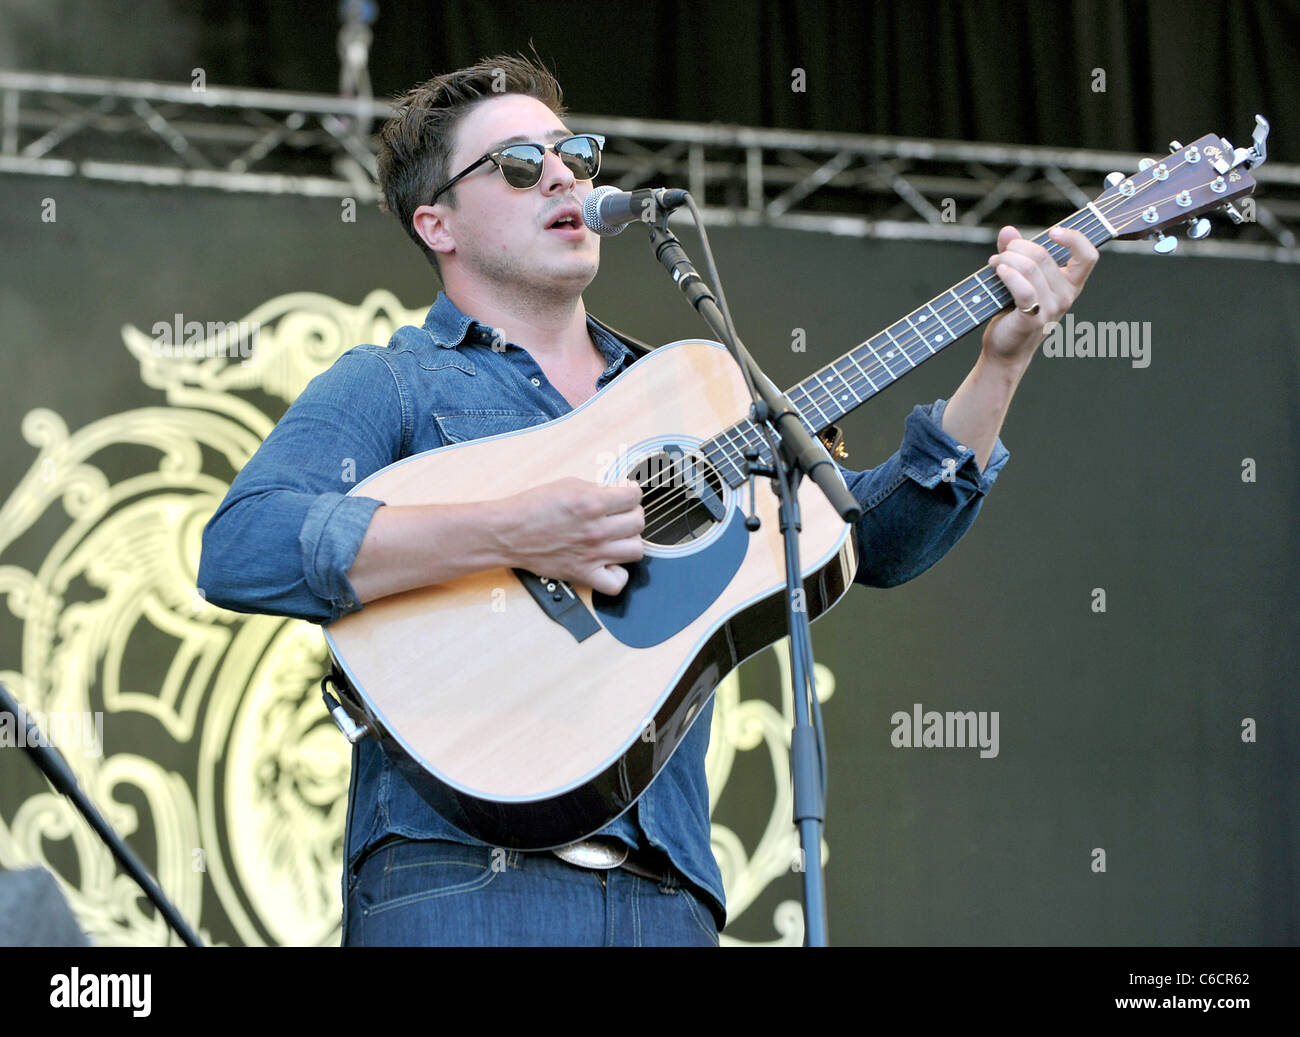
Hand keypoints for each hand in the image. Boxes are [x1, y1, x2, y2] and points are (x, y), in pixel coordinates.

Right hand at [499, 477, 644, 595]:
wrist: (508, 532)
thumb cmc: (532, 507)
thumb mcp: (568, 484)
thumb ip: (596, 489)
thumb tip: (616, 493)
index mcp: (592, 503)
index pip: (634, 496)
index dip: (631, 492)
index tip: (626, 493)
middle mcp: (596, 530)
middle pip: (638, 522)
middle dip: (632, 513)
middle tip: (620, 513)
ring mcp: (593, 554)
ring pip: (635, 550)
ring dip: (629, 541)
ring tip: (617, 537)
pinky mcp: (584, 574)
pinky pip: (617, 583)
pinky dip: (618, 574)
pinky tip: (610, 562)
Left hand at [982, 225, 1099, 367]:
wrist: (1006, 349)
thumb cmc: (1014, 313)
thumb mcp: (1019, 278)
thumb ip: (1016, 253)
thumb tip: (1008, 231)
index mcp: (1070, 284)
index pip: (1088, 256)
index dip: (1074, 238)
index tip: (1052, 232)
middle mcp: (1066, 296)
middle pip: (1044, 256)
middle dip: (1017, 248)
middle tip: (1001, 253)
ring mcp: (1051, 309)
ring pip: (1031, 268)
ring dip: (1007, 259)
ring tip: (995, 263)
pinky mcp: (1033, 319)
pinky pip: (1024, 289)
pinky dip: (1008, 275)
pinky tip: (997, 271)